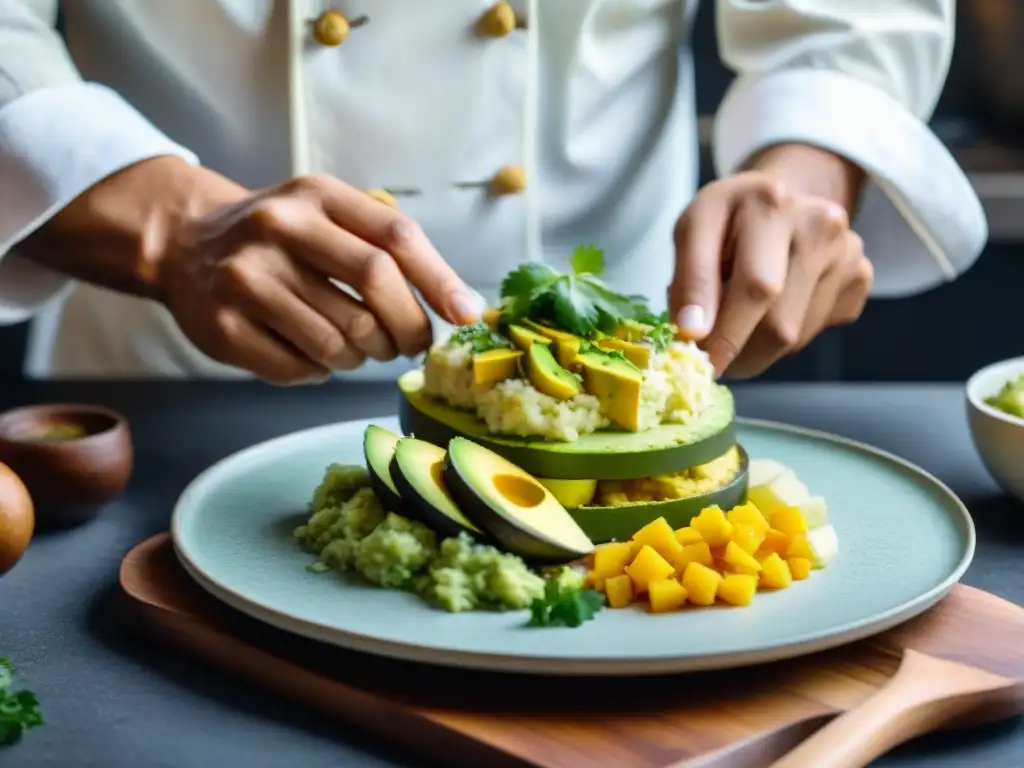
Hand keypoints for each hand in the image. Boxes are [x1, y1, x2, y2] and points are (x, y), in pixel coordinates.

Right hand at [157, 172, 481, 383]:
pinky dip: (322, 371)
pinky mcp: (223, 327)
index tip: (467, 315)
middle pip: (374, 285)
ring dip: (365, 355)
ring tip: (359, 347)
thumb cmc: (281, 236)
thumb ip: (387, 246)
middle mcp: (278, 228)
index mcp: (316, 195)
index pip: (394, 237)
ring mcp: (246, 278)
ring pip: (341, 338)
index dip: (440, 280)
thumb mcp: (327, 213)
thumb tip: (462, 305)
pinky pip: (301, 368)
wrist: (184, 243)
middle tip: (411, 345)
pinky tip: (315, 354)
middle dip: (408, 328)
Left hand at [669, 163, 872, 378]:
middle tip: (712, 356)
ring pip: (796, 337)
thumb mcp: (693, 231)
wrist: (781, 200)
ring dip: (757, 346)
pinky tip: (773, 304)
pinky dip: (785, 336)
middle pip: (779, 324)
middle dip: (738, 351)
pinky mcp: (861, 276)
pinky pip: (816, 331)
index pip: (754, 287)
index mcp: (771, 204)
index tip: (699, 364)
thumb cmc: (728, 220)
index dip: (724, 335)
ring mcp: (848, 251)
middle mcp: (820, 223)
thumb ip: (690, 281)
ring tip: (740, 315)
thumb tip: (693, 334)